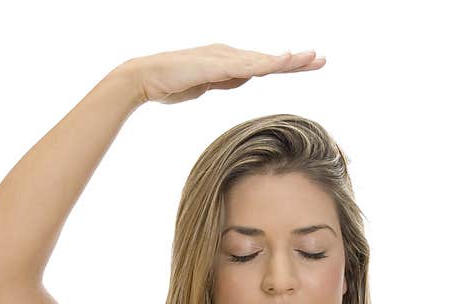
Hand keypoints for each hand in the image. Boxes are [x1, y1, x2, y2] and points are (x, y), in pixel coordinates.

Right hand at [123, 43, 324, 104]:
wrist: (145, 79)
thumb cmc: (171, 84)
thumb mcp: (206, 85)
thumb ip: (225, 80)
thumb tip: (242, 78)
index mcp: (228, 61)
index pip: (264, 65)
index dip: (287, 65)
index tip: (308, 65)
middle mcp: (229, 55)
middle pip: (269, 59)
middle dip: (296, 60)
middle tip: (321, 59)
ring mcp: (223, 57)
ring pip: (263, 59)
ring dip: (287, 60)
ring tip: (310, 58)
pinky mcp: (216, 63)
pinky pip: (247, 64)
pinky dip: (267, 63)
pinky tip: (283, 61)